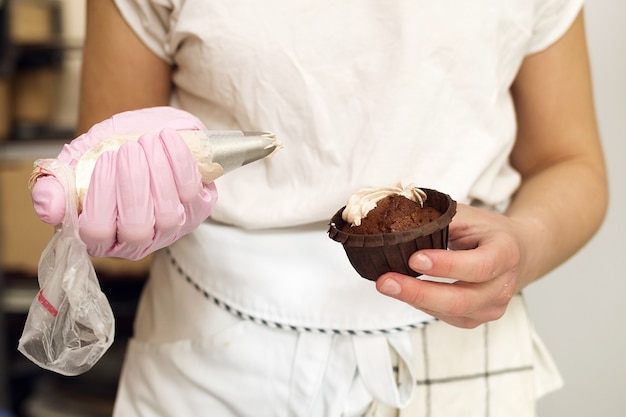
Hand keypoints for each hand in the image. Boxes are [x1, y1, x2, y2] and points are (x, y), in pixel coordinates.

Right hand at [30, 106, 217, 259]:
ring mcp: (170, 227)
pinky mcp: (197, 208)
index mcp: (101, 235)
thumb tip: (49, 210)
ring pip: (167, 215)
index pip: (97, 234)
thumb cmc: (108, 151)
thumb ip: (55, 184)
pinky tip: (167, 138)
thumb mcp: (76, 161)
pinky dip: (180, 162)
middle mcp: (137, 239)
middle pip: (136, 229)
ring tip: (147, 141)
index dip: (100, 200)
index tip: (104, 160)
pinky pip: (192, 193)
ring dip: (157, 174)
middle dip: (132, 186)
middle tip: (128, 149)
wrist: (148, 132)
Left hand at [376, 204, 525, 328]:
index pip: (479, 266)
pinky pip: (444, 316)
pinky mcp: (475, 319)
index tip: (414, 259)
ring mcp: (491, 308)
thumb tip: (395, 221)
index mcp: (506, 253)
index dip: (447, 266)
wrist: (516, 251)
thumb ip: (439, 220)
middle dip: (418, 292)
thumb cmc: (486, 231)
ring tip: (386, 285)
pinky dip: (421, 304)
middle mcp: (503, 287)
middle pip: (460, 299)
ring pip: (449, 312)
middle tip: (386, 282)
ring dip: (414, 300)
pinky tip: (404, 291)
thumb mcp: (468, 216)